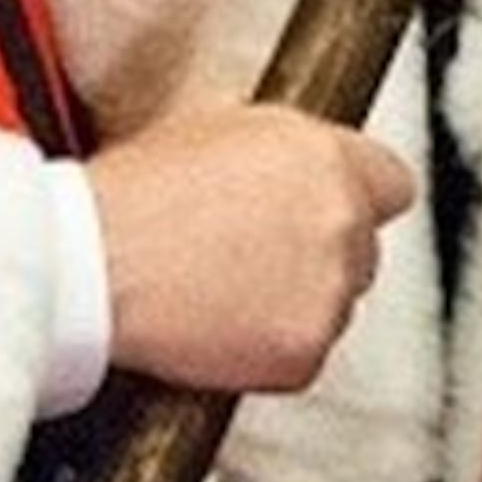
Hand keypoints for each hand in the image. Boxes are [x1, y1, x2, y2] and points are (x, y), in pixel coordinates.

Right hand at [86, 98, 413, 392]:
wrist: (89, 264)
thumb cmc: (133, 195)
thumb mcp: (214, 128)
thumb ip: (282, 147)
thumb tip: (303, 158)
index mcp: (326, 159)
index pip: (391, 182)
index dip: (356, 197)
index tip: (329, 209)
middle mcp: (341, 223)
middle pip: (362, 248)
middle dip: (319, 253)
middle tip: (254, 255)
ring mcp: (328, 293)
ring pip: (336, 304)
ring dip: (296, 302)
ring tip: (222, 291)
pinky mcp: (303, 352)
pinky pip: (304, 353)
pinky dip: (270, 350)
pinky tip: (217, 326)